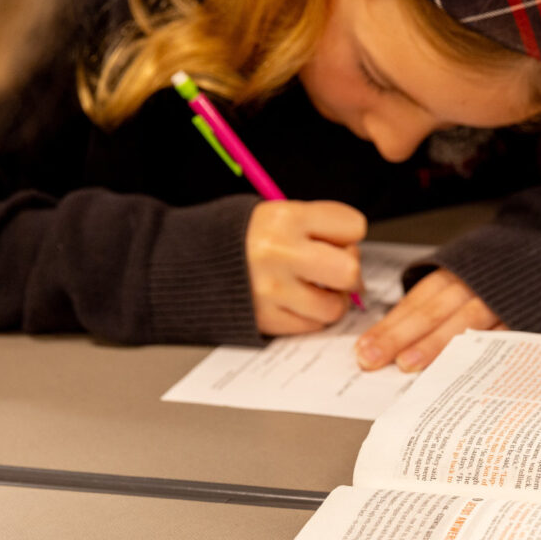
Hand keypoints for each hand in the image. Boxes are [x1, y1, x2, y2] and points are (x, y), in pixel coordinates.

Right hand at [246, 200, 366, 335]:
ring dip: (331, 301)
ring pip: (334, 307)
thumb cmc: (237, 237)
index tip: (335, 240)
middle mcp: (281, 253)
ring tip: (315, 290)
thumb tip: (353, 252)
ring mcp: (274, 290)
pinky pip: (311, 326)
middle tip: (334, 273)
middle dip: (348, 274)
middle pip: (350, 271)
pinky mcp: (267, 319)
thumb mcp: (275, 213)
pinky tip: (297, 303)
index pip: (353, 226)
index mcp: (286, 218)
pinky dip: (310, 317)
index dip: (347, 235)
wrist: (188, 261)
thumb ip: (315, 228)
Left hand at [355, 268, 504, 371]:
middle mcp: (474, 285)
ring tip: (409, 365)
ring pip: (463, 324)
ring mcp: (500, 302)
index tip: (365, 348)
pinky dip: (480, 354)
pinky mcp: (524, 319)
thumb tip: (392, 335)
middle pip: (432, 312)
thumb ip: (433, 302)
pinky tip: (460, 372)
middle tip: (375, 359)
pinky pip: (499, 337)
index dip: (389, 326)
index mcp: (454, 273)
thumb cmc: (497, 272)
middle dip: (401, 337)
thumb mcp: (462, 273)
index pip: (415, 303)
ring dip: (434, 346)